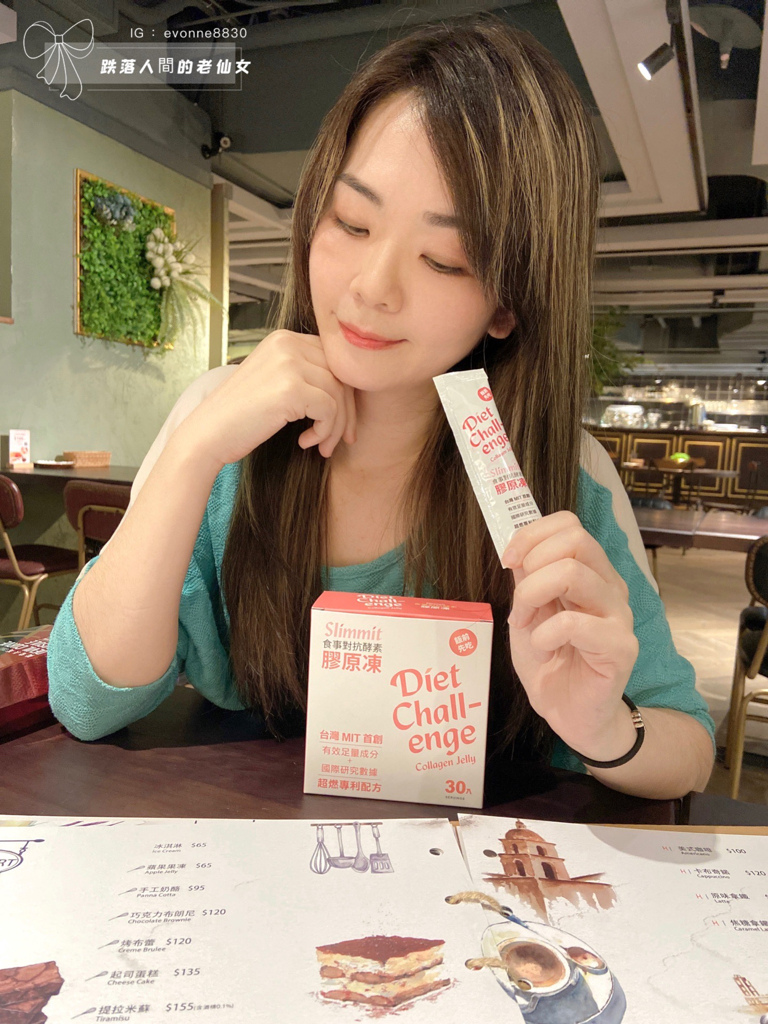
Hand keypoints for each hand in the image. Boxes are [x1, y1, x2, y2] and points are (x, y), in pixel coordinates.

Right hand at [178, 330, 356, 466]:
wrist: (208, 434)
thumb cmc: (241, 417)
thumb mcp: (275, 382)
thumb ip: (306, 375)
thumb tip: (350, 390)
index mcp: (284, 338)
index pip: (333, 360)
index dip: (345, 393)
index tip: (343, 423)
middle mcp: (287, 343)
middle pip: (341, 375)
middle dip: (347, 412)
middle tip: (343, 440)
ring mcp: (289, 363)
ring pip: (339, 394)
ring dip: (336, 426)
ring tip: (321, 446)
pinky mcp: (291, 388)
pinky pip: (329, 410)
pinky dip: (324, 431)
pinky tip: (305, 442)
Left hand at [502, 511, 638, 756]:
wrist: (568, 713)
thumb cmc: (550, 662)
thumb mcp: (527, 613)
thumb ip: (526, 579)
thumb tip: (518, 548)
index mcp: (590, 572)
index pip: (570, 525)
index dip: (532, 534)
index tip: (509, 560)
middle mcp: (609, 587)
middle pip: (577, 540)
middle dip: (533, 563)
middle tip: (520, 599)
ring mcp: (619, 616)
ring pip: (574, 574)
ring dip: (533, 597)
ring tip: (526, 625)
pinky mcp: (621, 648)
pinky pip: (575, 623)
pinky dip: (544, 634)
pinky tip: (542, 649)